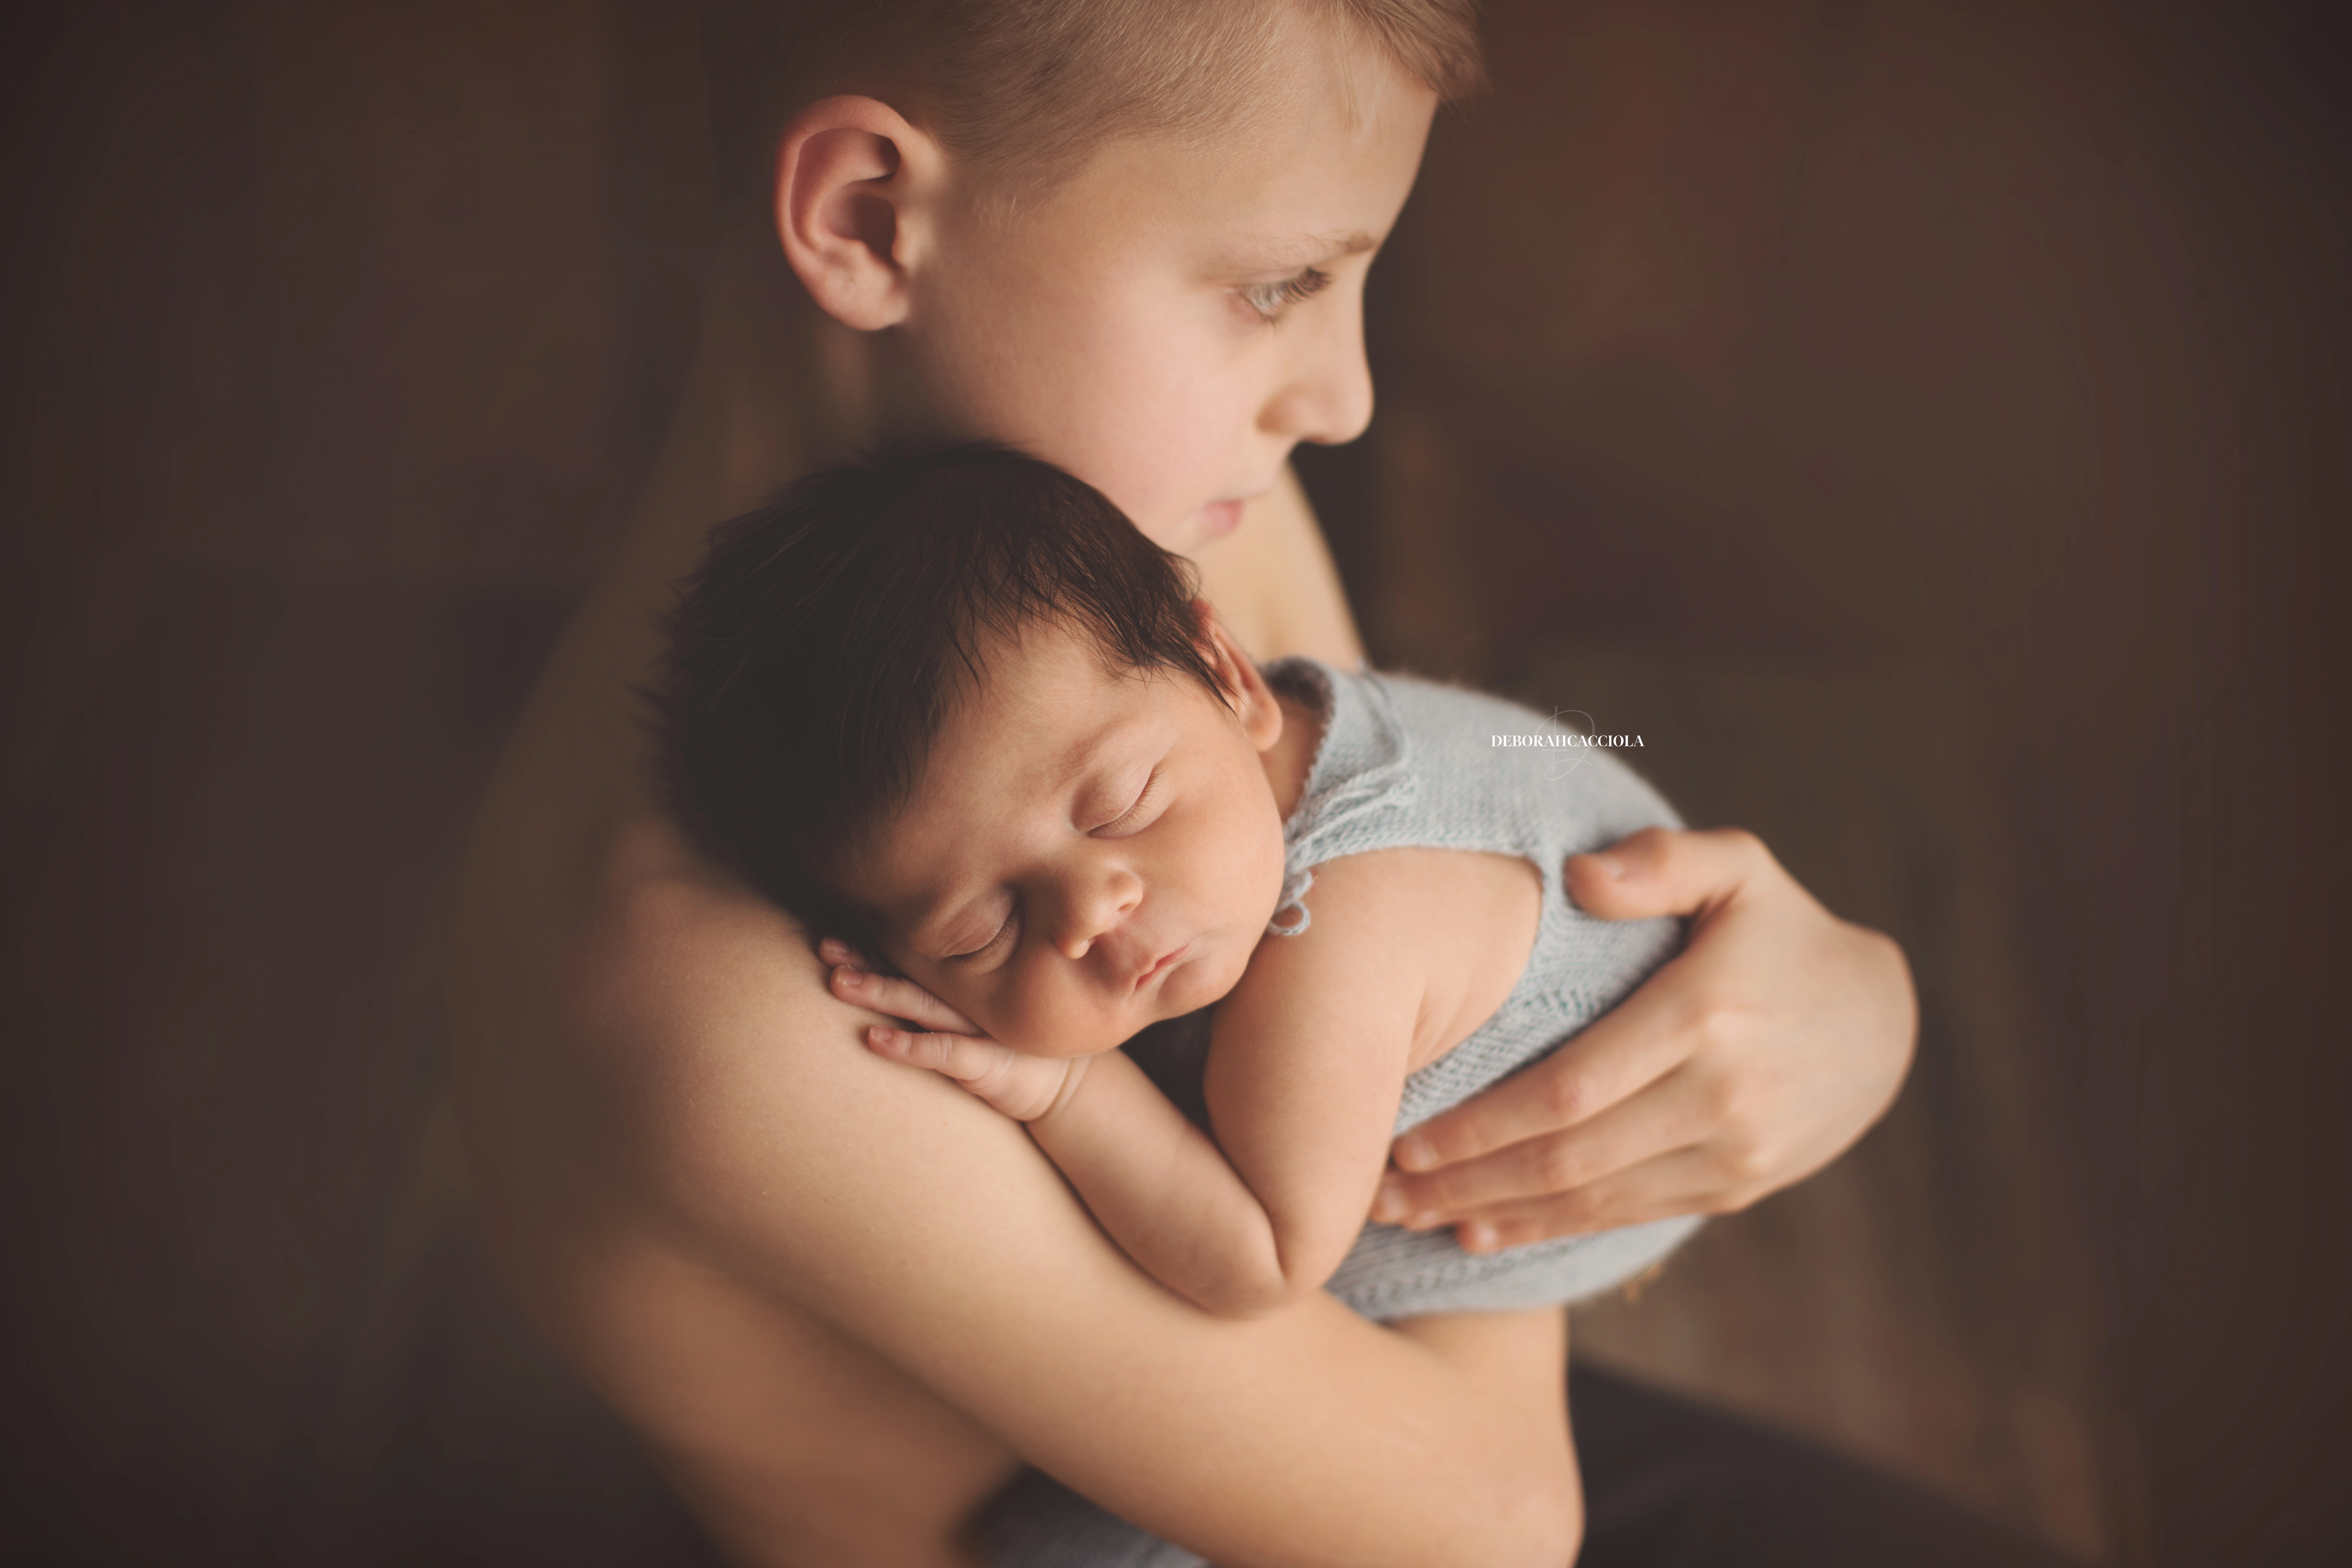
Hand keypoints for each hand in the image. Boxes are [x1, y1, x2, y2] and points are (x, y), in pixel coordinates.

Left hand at [821, 938, 1081, 1121]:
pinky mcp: (984, 1064)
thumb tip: (898, 979)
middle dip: (865, 959)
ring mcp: (977, 1029)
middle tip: (824, 948)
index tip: (831, 933)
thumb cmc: (1017, 1048)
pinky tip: (874, 1041)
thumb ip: (949, 994)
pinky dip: (908, 1046)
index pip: (913, 960)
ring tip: (838, 982)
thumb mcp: (986, 1014)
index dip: (872, 946)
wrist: (1067, 1088)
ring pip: (920, 1004)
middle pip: (909, 973)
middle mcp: (969, 999)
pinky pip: (941, 1052)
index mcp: (966, 985)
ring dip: (879, 990)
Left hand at [1369, 827, 1915, 1250]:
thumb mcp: (1741, 868)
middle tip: (1377, 1194)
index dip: (1481, 1124)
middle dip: (1464, 1181)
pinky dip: (1548, 1229)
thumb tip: (1580, 876)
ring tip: (1406, 1219)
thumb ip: (1662, 862)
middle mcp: (1720, 1094)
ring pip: (1588, 1198)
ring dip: (1490, 1215)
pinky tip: (1482, 1232)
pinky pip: (1625, 1216)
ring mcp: (1732, 1152)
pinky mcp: (1736, 1186)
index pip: (1569, 1090)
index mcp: (1703, 1015)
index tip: (1403, 1137)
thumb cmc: (1784, 931)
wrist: (1881, 1023)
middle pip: (1566, 1156)